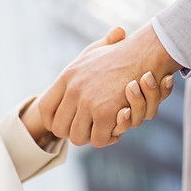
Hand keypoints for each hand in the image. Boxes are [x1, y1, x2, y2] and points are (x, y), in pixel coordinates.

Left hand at [38, 23, 181, 147]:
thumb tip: (77, 66)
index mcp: (68, 76)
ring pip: (78, 137)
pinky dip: (108, 138)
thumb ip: (83, 61)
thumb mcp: (95, 51)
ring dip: (91, 137)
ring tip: (104, 128)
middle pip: (59, 128)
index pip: (45, 108)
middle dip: (73, 132)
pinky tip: (116, 128)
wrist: (145, 50)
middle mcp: (74, 90)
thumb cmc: (123, 52)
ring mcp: (88, 102)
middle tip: (89, 128)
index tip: (63, 122)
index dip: (52, 120)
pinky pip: (99, 139)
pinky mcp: (106, 113)